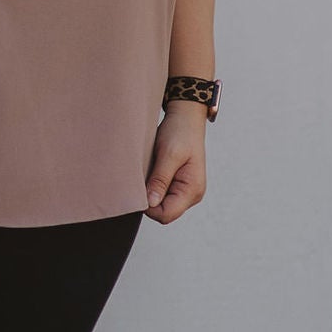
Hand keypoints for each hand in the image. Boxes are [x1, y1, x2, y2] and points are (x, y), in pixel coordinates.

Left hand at [145, 99, 207, 223]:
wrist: (186, 117)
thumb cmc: (181, 132)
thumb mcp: (169, 154)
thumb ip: (160, 180)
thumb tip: (150, 203)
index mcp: (192, 190)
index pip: (166, 214)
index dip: (149, 207)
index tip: (138, 188)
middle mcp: (191, 194)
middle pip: (163, 212)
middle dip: (149, 199)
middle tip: (142, 177)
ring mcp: (184, 190)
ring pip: (160, 204)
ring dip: (150, 191)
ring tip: (148, 171)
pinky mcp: (177, 184)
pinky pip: (161, 194)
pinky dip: (152, 186)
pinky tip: (150, 171)